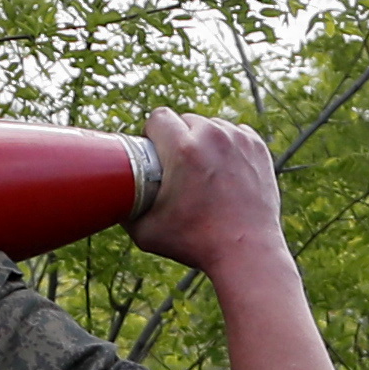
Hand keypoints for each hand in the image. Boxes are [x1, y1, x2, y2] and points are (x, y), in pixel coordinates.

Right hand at [136, 108, 339, 369]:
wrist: (246, 252)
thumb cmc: (195, 243)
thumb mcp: (145, 231)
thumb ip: (124, 207)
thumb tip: (110, 197)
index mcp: (183, 149)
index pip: (158, 117)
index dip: (153, 133)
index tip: (155, 152)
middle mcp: (212, 137)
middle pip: (185, 119)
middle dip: (179, 137)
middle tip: (178, 166)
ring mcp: (239, 140)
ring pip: (212, 125)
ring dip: (204, 140)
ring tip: (202, 167)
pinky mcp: (258, 147)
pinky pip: (235, 133)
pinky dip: (228, 146)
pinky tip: (224, 166)